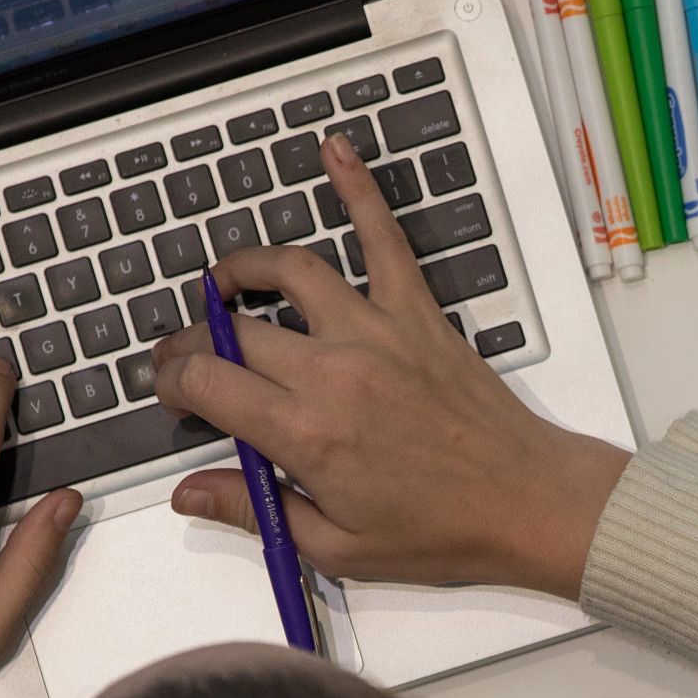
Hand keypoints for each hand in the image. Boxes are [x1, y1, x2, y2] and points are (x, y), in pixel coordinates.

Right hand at [152, 133, 628, 598]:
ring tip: (224, 281)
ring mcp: (377, 332)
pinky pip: (384, 239)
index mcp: (306, 433)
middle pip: (236, 331)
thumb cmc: (441, 532)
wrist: (526, 503)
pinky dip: (360, 189)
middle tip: (188, 354)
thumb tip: (189, 493)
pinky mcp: (418, 313)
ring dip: (245, 268)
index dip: (173, 381)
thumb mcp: (335, 545)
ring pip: (291, 273)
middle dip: (195, 339)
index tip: (170, 389)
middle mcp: (334, 370)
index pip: (207, 382)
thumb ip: (253, 509)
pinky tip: (336, 152)